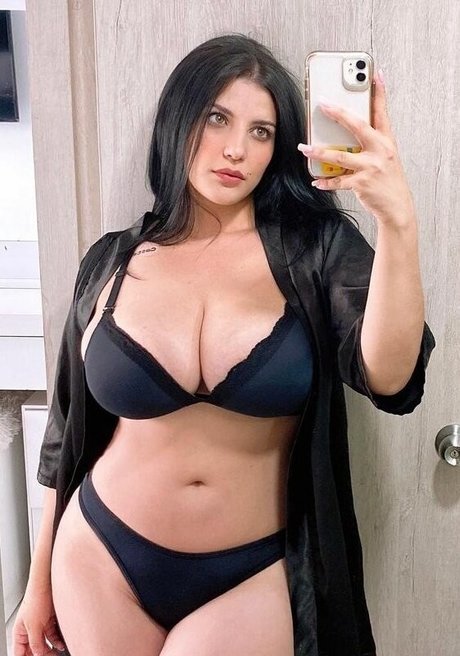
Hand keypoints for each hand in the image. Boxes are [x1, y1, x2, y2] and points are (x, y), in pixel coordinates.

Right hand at [12, 587, 65, 655]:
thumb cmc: (36, 600)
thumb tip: (38, 655)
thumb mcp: (34, 626)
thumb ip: (35, 643)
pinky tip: (60, 645)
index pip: (20, 652)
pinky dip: (56, 641)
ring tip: (57, 653)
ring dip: (50, 649)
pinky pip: (52, 635)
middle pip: (33, 649)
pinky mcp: (49, 620)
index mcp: (20, 632)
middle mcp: (29, 629)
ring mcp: (39, 625)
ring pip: (44, 642)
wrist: (46, 584)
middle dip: (42, 655)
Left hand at [298, 69, 416, 227]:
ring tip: (305, 148)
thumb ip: (370, 143)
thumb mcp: (386, 157)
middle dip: (339, 114)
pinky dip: (326, 181)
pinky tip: (316, 180)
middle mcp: (380, 150)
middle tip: (323, 104)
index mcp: (386, 141)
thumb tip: (347, 133)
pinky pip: (339, 180)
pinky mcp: (362, 183)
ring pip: (340, 155)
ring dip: (319, 152)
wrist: (397, 206)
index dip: (379, 92)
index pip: (382, 112)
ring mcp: (371, 167)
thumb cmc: (388, 180)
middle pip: (357, 126)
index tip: (375, 74)